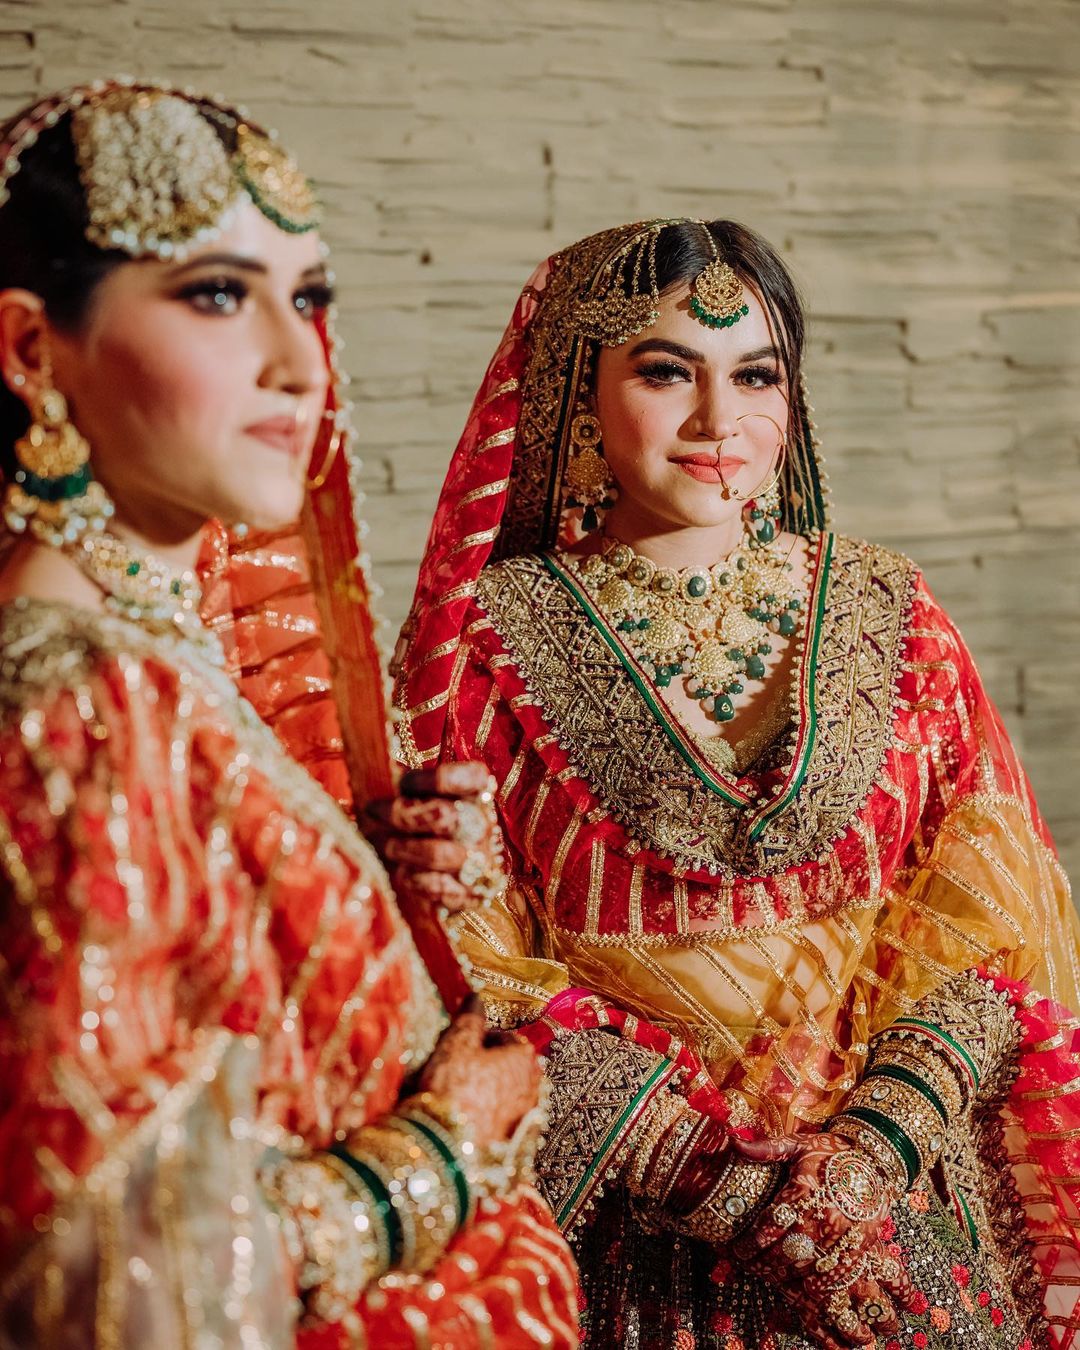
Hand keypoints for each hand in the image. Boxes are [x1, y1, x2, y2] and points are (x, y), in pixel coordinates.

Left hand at [365, 761, 505, 913]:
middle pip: (444, 815)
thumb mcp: (429, 798)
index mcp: (479, 795)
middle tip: (372, 809)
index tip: (403, 783)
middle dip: (401, 813)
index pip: (472, 778)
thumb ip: (410, 788)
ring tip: (378, 842)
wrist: (464, 873)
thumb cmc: (432, 825)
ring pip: (436, 854)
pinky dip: (411, 878)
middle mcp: (484, 827)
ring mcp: (481, 862)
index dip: (435, 779)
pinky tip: (397, 870)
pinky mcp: (471, 894)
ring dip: (399, 847)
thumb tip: (370, 768)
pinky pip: (436, 888)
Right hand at [418, 995, 540, 1147]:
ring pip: (508, 1095)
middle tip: (458, 1071)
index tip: (460, 1046)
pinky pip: (505, 1122)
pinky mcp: (519, 1146)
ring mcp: (529, 1119)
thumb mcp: (456, 1045)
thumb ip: (470, 1018)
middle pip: (509, 1067)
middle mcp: (536, 1088)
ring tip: (460, 1098)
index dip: (480, 1038)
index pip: (505, 1037)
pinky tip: (469, 1122)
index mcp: (525, 1058)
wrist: (450, 1152)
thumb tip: (476, 997)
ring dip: (489, 1092)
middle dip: (487, 1065)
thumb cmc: (454, 1091)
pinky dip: (491, 1118)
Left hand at [739, 1133, 914, 1347]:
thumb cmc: (832, 1151)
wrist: (877, 1158)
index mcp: (805, 1189)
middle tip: (750, 1269)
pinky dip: (824, 1289)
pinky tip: (810, 1295)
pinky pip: (841, 1275)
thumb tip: (734, 1143)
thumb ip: (767, 1148)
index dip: (752, 1242)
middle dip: (766, 1265)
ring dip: (790, 1281)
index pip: (772, 1222)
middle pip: (788, 1251)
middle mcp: (824, 1215)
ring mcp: (845, 1235)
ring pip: (812, 1268)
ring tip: (772, 1282)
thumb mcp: (799, 1143)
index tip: (739, 1252)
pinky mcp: (862, 1247)